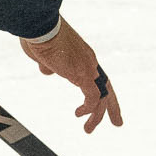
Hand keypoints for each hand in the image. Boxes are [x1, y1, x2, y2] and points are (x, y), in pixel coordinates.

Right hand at [21, 18, 121, 132]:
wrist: (40, 26)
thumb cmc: (38, 35)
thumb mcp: (43, 53)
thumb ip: (47, 63)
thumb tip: (47, 71)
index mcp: (81, 54)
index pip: (95, 75)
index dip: (98, 90)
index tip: (96, 103)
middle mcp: (89, 61)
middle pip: (106, 87)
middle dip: (113, 106)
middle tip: (117, 123)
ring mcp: (87, 67)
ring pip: (102, 96)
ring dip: (98, 115)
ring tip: (88, 130)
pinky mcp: (82, 74)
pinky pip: (93, 97)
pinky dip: (90, 109)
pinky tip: (80, 115)